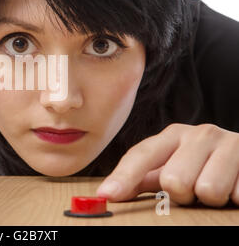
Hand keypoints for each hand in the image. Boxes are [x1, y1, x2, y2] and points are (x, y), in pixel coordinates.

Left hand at [96, 123, 238, 206]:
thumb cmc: (203, 165)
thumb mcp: (172, 165)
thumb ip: (141, 177)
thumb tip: (107, 192)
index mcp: (173, 134)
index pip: (142, 155)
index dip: (124, 177)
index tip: (107, 195)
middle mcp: (200, 134)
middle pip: (174, 180)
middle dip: (183, 194)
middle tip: (194, 187)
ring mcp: (230, 144)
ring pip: (207, 190)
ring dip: (210, 198)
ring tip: (214, 186)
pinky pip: (237, 195)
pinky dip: (235, 198)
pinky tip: (235, 186)